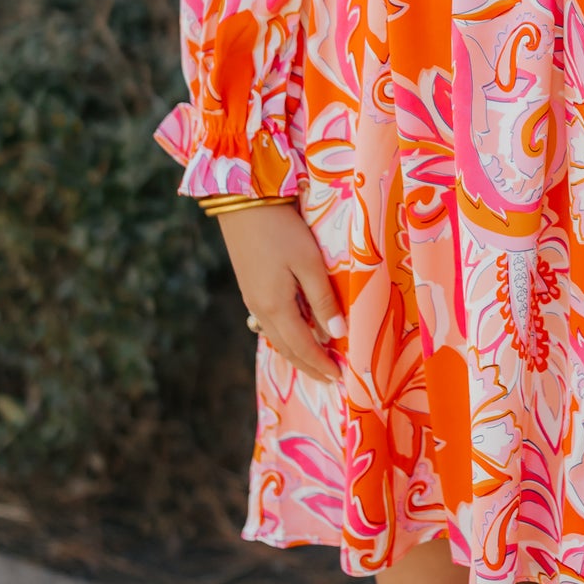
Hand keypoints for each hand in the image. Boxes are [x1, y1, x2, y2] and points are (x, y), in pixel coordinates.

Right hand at [218, 204, 344, 385]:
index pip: (303, 346)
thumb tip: (337, 334)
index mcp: (276, 307)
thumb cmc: (282, 230)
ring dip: (297, 354)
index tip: (340, 378)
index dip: (321, 364)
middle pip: (288, 348)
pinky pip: (270, 324)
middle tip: (330, 379)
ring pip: (277, 338)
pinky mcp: (250, 288)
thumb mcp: (309, 262)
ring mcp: (252, 299)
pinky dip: (286, 337)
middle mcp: (261, 310)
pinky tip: (295, 334)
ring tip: (315, 363)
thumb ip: (323, 299)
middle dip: (309, 366)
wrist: (243, 203)